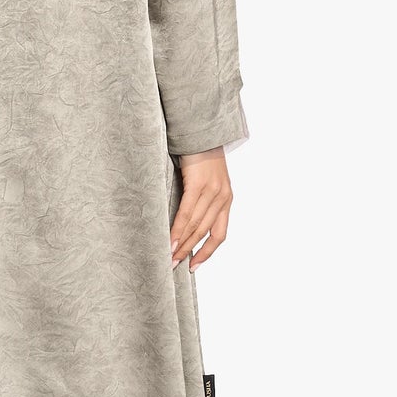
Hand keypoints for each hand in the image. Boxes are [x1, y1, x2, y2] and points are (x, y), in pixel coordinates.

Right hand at [170, 147, 231, 271]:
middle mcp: (223, 198)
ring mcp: (213, 191)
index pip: (219, 234)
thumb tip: (184, 221)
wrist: (200, 130)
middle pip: (205, 232)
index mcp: (227, 200)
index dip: (207, 252)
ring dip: (182, 244)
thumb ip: (200, 200)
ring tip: (169, 257)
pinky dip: (179, 229)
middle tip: (173, 265)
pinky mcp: (200, 184)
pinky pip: (187, 212)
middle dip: (189, 252)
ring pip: (196, 226)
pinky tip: (171, 239)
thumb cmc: (199, 155)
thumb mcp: (206, 180)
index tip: (194, 266)